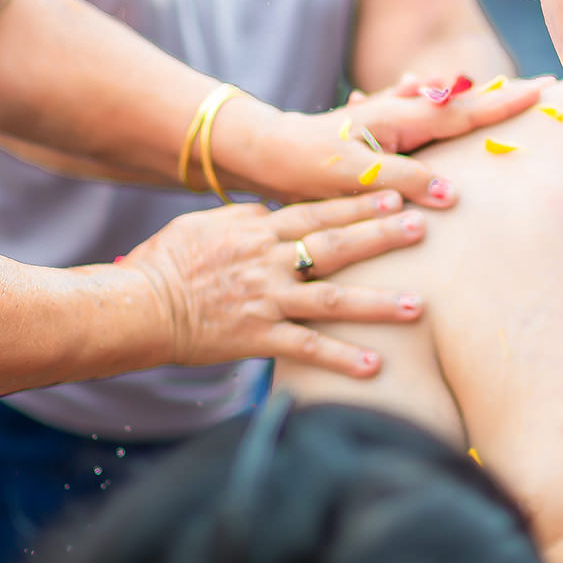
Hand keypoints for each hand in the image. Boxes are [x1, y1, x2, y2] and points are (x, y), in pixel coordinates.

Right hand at [128, 191, 426, 376]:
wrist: (138, 306)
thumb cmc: (165, 263)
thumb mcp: (204, 224)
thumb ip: (244, 219)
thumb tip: (270, 215)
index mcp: (257, 231)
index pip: (318, 212)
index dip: (359, 204)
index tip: (396, 196)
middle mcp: (269, 262)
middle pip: (336, 245)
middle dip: (382, 237)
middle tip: (424, 230)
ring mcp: (267, 300)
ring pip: (333, 298)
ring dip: (378, 302)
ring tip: (419, 306)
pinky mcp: (259, 337)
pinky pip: (308, 349)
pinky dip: (343, 358)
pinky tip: (376, 366)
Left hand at [256, 76, 549, 209]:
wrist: (263, 151)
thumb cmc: (304, 164)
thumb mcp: (353, 176)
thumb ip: (402, 180)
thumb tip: (451, 193)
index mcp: (402, 119)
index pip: (466, 112)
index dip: (506, 103)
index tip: (545, 90)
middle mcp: (400, 111)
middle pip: (463, 102)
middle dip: (502, 94)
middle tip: (543, 84)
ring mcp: (388, 116)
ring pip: (442, 103)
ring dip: (473, 96)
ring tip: (501, 87)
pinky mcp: (375, 127)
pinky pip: (416, 110)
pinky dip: (432, 100)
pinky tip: (426, 87)